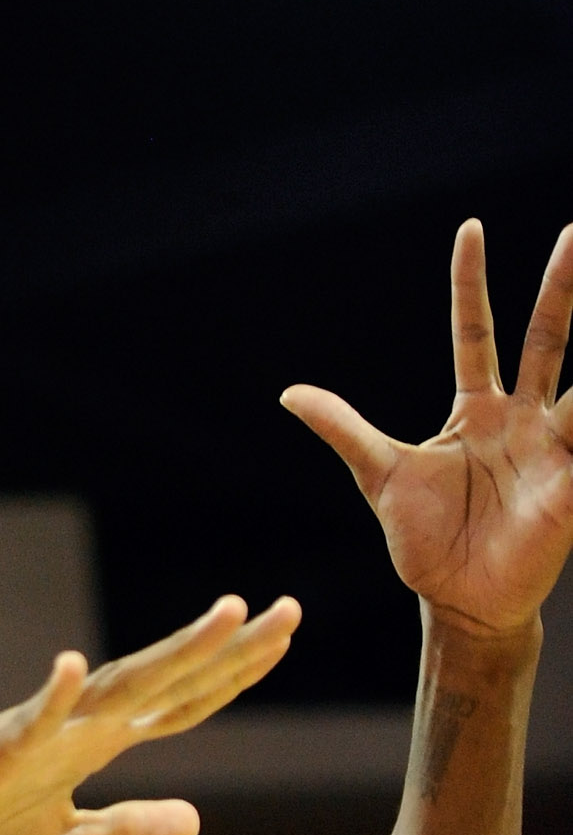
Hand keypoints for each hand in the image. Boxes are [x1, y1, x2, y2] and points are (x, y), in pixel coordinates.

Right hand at [0, 591, 299, 834]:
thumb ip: (127, 830)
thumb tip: (197, 820)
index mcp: (89, 748)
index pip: (175, 705)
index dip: (230, 674)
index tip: (282, 637)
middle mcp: (69, 731)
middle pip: (163, 683)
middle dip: (227, 651)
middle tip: (290, 610)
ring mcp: (28, 742)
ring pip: (112, 690)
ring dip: (171, 654)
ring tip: (226, 615)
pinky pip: (19, 730)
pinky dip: (48, 701)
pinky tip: (70, 667)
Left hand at [285, 220, 572, 639]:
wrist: (458, 604)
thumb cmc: (426, 543)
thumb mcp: (381, 477)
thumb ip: (344, 431)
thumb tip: (289, 394)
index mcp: (476, 411)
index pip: (476, 331)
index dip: (470, 285)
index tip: (470, 230)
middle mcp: (520, 418)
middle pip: (546, 337)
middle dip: (561, 286)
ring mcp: (551, 448)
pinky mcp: (571, 486)